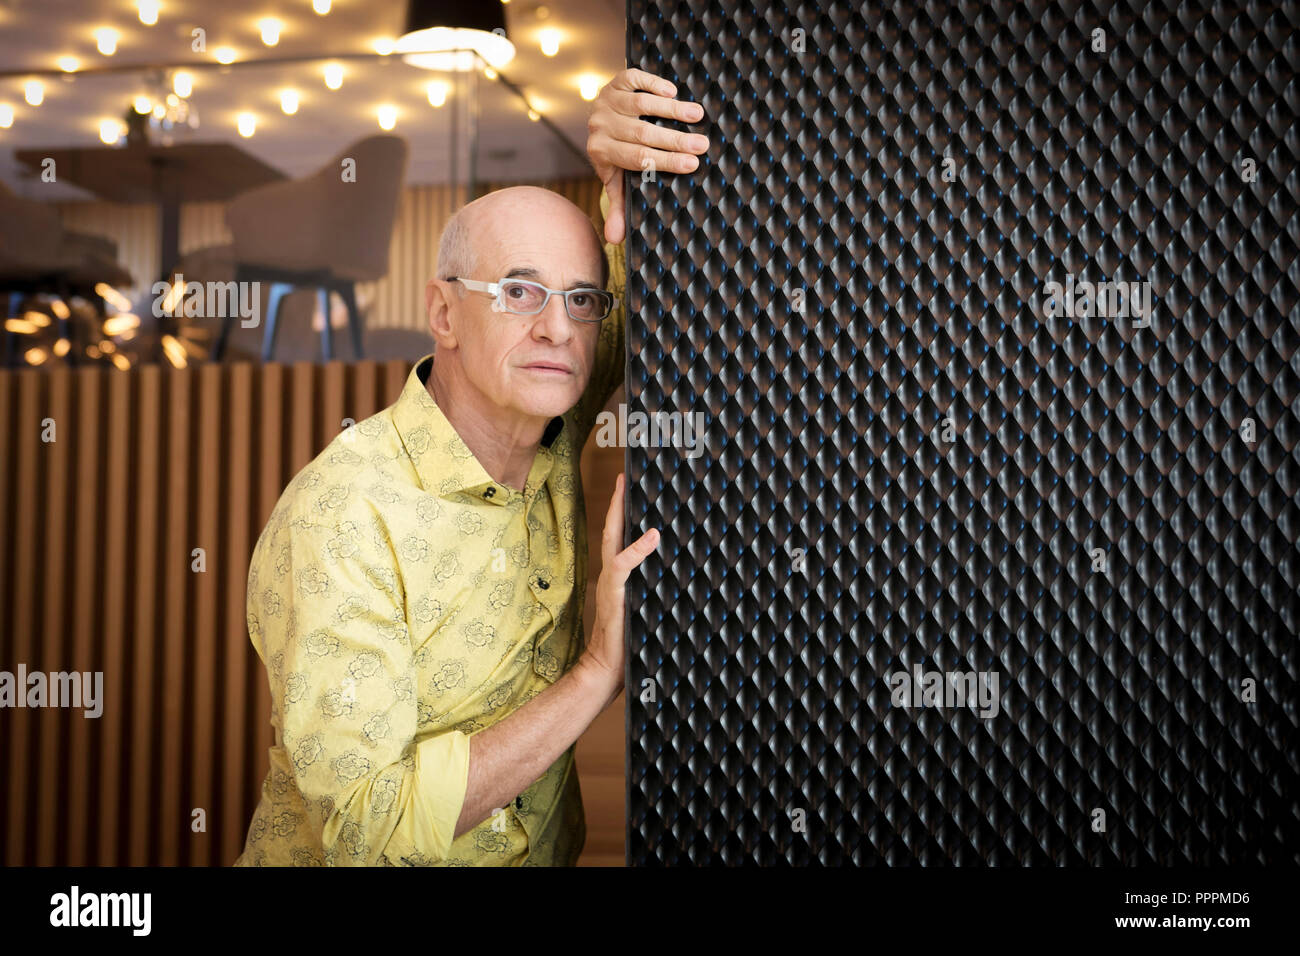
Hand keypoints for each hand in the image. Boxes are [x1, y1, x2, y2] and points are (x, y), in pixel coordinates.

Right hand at [580, 472, 659, 703]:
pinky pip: (622, 566)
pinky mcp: (614, 594)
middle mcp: (613, 574)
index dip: (624, 511)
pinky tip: (652, 536)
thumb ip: (660, 589)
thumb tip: (690, 576)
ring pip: (613, 539)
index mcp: (620, 576)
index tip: (631, 486)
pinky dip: (637, 550)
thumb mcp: (650, 609)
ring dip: (620, 513)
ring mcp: (611, 582)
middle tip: (626, 475)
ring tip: (627, 489)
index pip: (621, 537)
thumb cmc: (631, 643)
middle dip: (619, 500)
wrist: (608, 669)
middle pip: (613, 528)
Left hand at [586, 68, 710, 243]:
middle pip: (643, 134)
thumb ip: (617, 206)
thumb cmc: (614, 154)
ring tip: (698, 115)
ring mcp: (607, 102)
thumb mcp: (615, 180)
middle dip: (675, 140)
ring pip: (641, 105)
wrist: (597, 119)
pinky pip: (634, 80)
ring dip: (672, 110)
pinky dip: (653, 84)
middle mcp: (601, 125)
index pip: (638, 159)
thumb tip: (615, 240)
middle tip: (703, 144)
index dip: (666, 161)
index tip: (693, 164)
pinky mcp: (615, 82)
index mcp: (602, 152)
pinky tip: (673, 92)